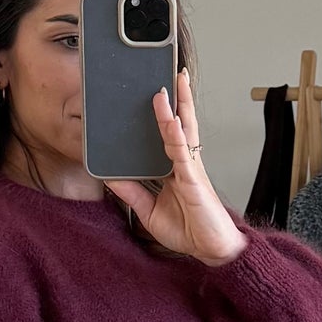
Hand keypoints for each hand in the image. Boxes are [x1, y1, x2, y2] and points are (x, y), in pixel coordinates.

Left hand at [106, 70, 245, 267]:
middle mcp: (185, 163)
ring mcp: (191, 169)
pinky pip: (182, 153)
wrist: (213, 251)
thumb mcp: (149, 211)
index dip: (165, 113)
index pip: (169, 133)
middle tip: (173, 71)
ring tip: (171, 84)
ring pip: (183, 131)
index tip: (158, 92)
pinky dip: (175, 135)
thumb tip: (109, 178)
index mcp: (176, 168)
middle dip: (178, 97)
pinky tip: (171, 120)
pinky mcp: (193, 180)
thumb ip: (132, 193)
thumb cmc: (191, 229)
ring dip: (177, 106)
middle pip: (181, 123)